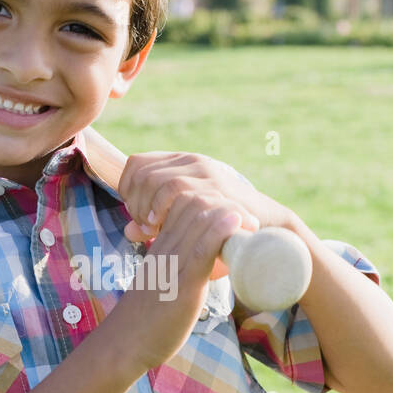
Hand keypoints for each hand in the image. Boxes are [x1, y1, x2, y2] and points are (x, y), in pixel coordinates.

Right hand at [108, 192, 255, 369]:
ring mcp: (172, 266)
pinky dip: (220, 231)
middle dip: (224, 203)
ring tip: (253, 222)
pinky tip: (237, 221)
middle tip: (252, 219)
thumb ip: (176, 269)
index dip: (212, 201)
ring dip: (229, 213)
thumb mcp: (159, 283)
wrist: (123, 344)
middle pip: (192, 205)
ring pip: (198, 221)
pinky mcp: (182, 286)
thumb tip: (199, 267)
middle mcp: (165, 249)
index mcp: (160, 246)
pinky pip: (200, 250)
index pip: (183, 204)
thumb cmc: (144, 319)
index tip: (236, 214)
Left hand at [118, 151, 291, 280]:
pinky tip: (161, 226)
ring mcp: (205, 172)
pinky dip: (161, 208)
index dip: (127, 190)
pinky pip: (177, 189)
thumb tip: (129, 231)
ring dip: (148, 207)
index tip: (137, 216)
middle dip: (135, 203)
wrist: (266, 225)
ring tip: (152, 228)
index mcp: (181, 163)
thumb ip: (155, 223)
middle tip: (145, 227)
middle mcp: (192, 161)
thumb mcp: (183, 222)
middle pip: (143, 174)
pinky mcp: (216, 186)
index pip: (136, 165)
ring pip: (157, 181)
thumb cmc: (220, 226)